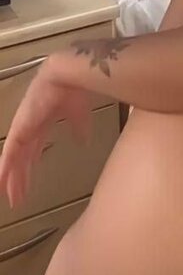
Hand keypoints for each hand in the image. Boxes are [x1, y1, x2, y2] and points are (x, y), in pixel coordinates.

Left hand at [0, 57, 93, 210]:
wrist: (67, 76)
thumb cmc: (74, 91)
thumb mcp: (80, 117)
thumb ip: (79, 130)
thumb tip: (83, 143)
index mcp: (42, 124)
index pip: (33, 152)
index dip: (30, 168)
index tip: (29, 185)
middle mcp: (30, 128)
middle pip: (23, 159)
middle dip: (21, 179)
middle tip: (18, 198)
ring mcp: (23, 129)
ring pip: (14, 160)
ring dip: (12, 179)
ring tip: (11, 197)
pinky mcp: (19, 129)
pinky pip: (9, 154)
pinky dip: (5, 168)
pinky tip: (2, 181)